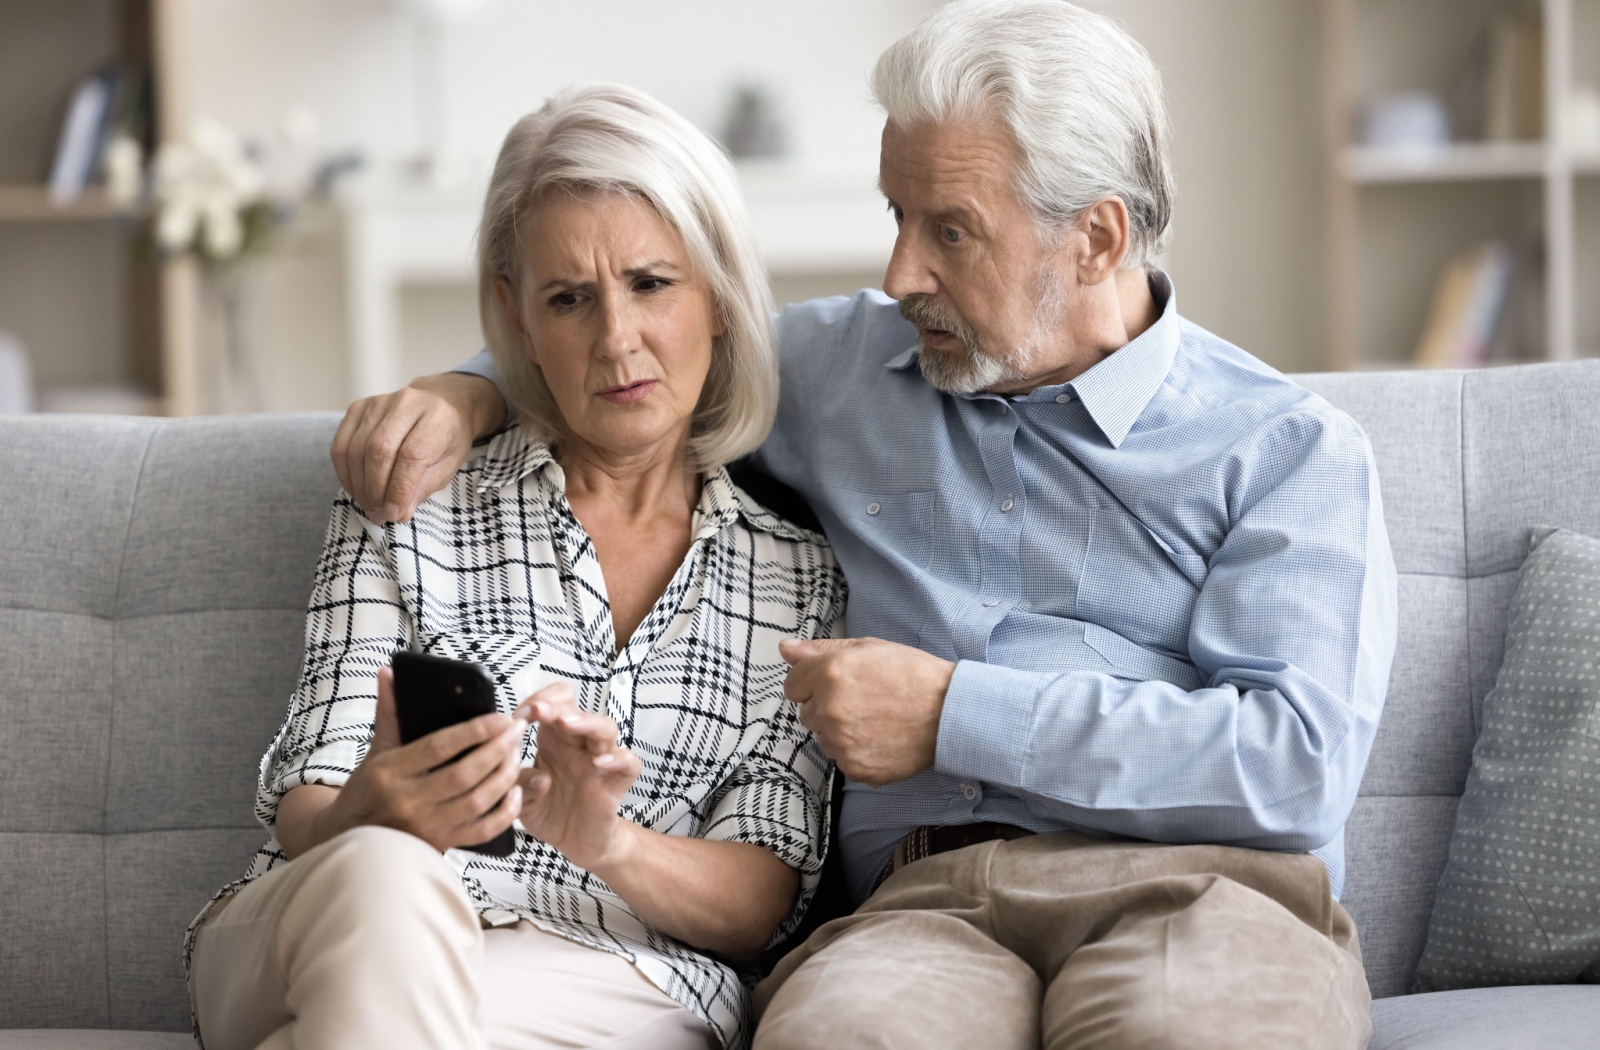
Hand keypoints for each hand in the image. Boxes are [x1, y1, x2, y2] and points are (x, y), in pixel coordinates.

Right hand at [310, 667, 527, 852]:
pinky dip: (505, 813)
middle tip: (517, 730)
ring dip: (505, 776)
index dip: (474, 731)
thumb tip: (389, 673)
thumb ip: (389, 713)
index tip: (500, 717)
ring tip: (516, 753)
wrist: (350, 840)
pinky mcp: (440, 846)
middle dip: (497, 749)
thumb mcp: (375, 752)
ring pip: (477, 801)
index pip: (439, 747)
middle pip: (464, 774)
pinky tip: (516, 792)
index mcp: (389, 773)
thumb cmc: (366, 791)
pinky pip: (482, 831)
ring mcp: (425, 827)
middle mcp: (407, 802)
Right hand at [331, 372, 506, 522]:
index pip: (412, 455)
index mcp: (437, 417)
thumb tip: (398, 511)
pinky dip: (345, 473)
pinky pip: (341, 445)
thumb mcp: (448, 465)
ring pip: (356, 449)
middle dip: (376, 490)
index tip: (395, 514)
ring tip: (370, 506)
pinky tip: (357, 489)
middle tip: (380, 514)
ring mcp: (379, 403)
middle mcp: (406, 403)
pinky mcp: (358, 408)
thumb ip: (423, 487)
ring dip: (360, 486)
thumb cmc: (446, 438)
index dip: (399, 490)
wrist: (440, 403)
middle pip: (379, 451)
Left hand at [513, 683, 642, 872]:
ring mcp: (600, 761)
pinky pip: (629, 763)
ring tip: (566, 724)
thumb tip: (523, 768)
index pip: (553, 703)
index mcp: (554, 741)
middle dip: (555, 706)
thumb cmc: (551, 811)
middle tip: (537, 711)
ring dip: (585, 722)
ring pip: (605, 728)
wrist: (575, 843)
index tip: (518, 716)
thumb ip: (516, 781)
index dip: (538, 702)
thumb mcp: (520, 798)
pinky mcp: (617, 782)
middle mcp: (578, 746)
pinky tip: (601, 762)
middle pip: (576, 710)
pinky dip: (619, 759)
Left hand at [779, 637, 955, 786]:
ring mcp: (841, 743)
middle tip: (864, 701)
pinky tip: (881, 738)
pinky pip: (843, 761)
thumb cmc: (914, 676)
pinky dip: (858, 753)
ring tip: (876, 720)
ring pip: (824, 739)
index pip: (792, 685)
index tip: (835, 684)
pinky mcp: (855, 768)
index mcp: (829, 674)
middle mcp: (829, 710)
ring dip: (841, 732)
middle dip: (828, 707)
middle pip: (807, 713)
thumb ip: (821, 649)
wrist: (950, 712)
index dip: (813, 682)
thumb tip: (787, 649)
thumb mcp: (868, 648)